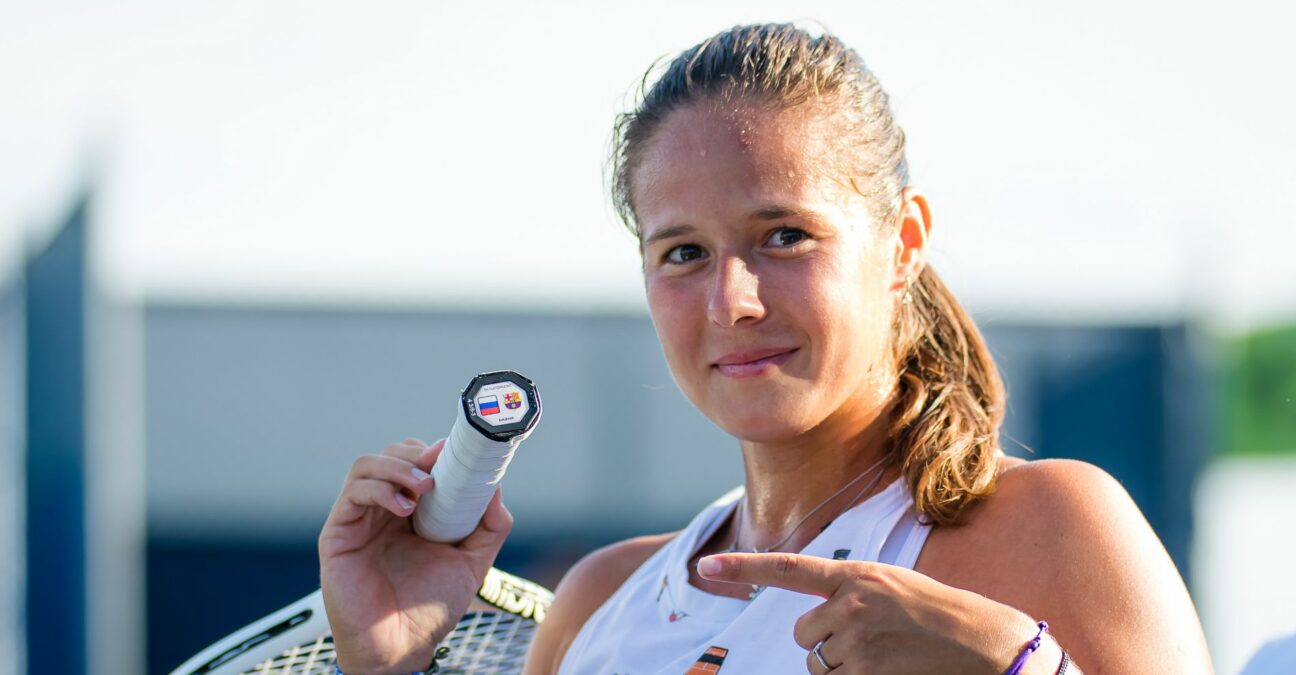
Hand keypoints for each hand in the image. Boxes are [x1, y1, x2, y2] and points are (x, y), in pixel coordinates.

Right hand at [319, 438, 512, 674]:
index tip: (456, 453)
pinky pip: (353, 493)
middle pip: (392, 454)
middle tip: (438, 470)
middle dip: (416, 454)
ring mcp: (359, 518)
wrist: (401, 647)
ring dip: (398, 466)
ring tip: (424, 486)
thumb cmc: (431, 607)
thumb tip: (495, 488)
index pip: (418, 461)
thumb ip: (490, 526)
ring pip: (367, 465)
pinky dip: (380, 489)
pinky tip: (404, 507)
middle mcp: (383, 509)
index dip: (435, 452)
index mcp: (413, 511)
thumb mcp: (473, 562)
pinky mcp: (338, 533)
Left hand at [697, 552, 1050, 674]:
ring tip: (886, 657)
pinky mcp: (866, 672)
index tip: (705, 566)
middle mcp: (851, 603)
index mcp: (857, 574)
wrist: (988, 643)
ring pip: (818, 664)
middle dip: (825, 644)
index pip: (788, 568)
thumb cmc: (940, 616)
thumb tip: (809, 629)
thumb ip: (850, 596)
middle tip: (871, 642)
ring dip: (842, 668)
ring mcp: (857, 639)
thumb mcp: (893, 588)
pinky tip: (887, 670)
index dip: (742, 568)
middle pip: (803, 634)